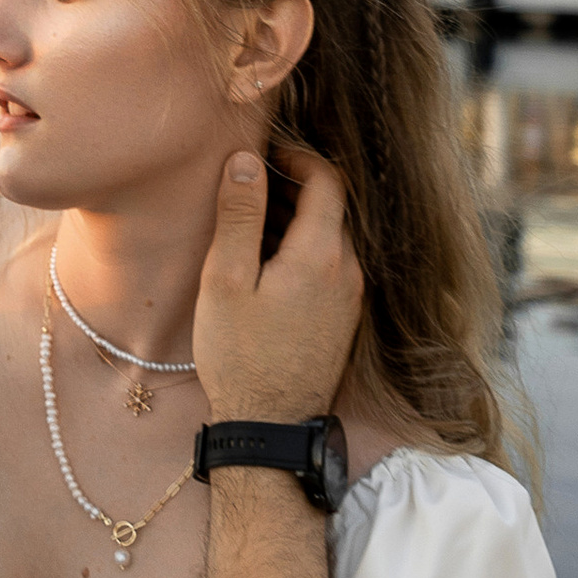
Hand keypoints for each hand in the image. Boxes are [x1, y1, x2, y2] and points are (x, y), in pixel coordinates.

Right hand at [192, 148, 360, 423]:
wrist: (270, 426)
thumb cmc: (240, 355)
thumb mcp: (226, 280)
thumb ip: (240, 215)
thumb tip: (247, 160)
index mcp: (322, 254)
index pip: (328, 179)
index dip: (298, 156)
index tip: (265, 151)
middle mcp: (348, 271)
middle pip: (331, 207)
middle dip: (292, 186)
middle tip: (248, 185)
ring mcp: (351, 298)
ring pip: (330, 237)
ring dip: (295, 219)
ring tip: (249, 224)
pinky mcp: (344, 319)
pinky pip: (330, 265)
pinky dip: (302, 249)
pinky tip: (265, 264)